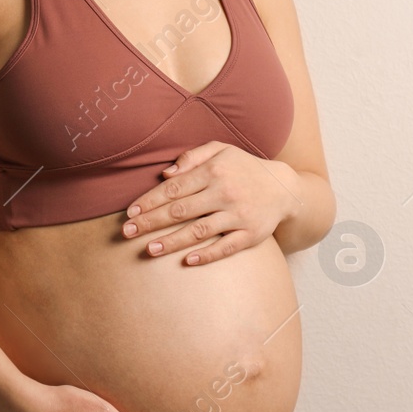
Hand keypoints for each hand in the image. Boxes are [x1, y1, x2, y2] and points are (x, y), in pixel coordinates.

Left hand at [121, 141, 298, 265]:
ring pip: (199, 231)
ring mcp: (238, 215)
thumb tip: (165, 174)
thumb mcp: (221, 150)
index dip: (150, 201)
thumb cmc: (244, 168)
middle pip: (181, 210)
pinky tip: (187, 261)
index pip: (174, 188)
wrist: (284, 187)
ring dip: (172, 241)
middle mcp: (225, 192)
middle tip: (127, 232)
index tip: (130, 213)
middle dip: (151, 222)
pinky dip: (207, 255)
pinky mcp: (251, 234)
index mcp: (214, 171)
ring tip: (149, 250)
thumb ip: (192, 157)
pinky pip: (226, 247)